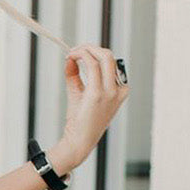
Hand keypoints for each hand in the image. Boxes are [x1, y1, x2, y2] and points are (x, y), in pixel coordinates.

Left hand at [50, 44, 129, 173]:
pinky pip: (92, 65)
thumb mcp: (79, 94)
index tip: (79, 53)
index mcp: (119, 90)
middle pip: (109, 56)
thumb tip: (69, 59)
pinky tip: (71, 58)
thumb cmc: (80, 122)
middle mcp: (118, 90)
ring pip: (103, 56)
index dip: (94, 53)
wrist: (78, 142)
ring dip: (85, 49)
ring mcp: (110, 92)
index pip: (110, 63)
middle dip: (90, 48)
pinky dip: (81, 56)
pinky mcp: (97, 94)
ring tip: (71, 53)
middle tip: (74, 50)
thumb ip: (75, 76)